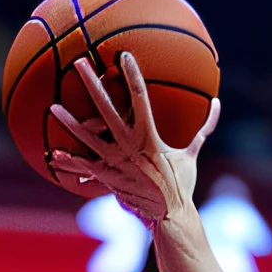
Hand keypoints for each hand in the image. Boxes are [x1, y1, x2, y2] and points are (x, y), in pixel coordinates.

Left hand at [49, 52, 219, 226]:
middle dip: (92, 85)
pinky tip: (54, 155)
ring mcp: (116, 163)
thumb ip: (204, 128)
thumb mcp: (192, 154)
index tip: (123, 55)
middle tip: (79, 64)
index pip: (140, 98)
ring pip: (88, 138)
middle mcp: (129, 147)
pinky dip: (70, 161)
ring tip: (54, 107)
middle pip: (105, 110)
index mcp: (149, 136)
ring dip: (69, 122)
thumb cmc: (180, 184)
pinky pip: (85, 167)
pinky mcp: (108, 179)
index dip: (132, 75)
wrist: (169, 216)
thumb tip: (218, 104)